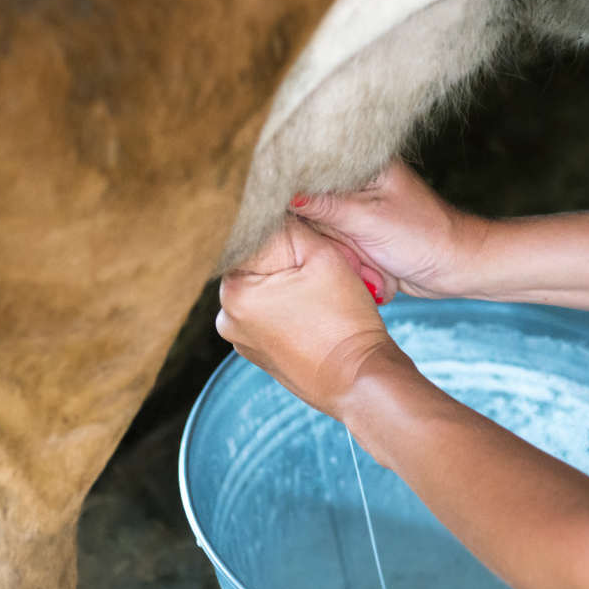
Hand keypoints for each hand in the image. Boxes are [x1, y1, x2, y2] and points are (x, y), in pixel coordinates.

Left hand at [217, 218, 403, 419]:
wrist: (361, 381)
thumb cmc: (345, 322)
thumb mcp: (323, 257)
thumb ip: (293, 226)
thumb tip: (275, 207)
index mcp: (234, 290)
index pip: (252, 238)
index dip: (283, 231)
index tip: (305, 236)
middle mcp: (227, 316)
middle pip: (256, 265)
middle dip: (285, 260)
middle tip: (318, 268)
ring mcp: (241, 339)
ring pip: (264, 289)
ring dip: (287, 284)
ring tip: (319, 294)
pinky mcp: (258, 353)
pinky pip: (270, 316)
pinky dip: (288, 308)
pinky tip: (314, 314)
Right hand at [290, 160, 482, 301]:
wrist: (455, 268)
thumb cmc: (425, 236)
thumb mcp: (369, 219)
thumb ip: (324, 206)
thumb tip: (283, 196)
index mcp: (362, 161)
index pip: (309, 168)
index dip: (294, 190)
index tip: (297, 216)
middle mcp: (355, 182)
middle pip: (308, 202)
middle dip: (324, 230)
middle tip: (353, 244)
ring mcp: (354, 209)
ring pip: (318, 229)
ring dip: (337, 249)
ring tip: (367, 258)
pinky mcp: (356, 233)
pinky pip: (332, 246)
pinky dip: (344, 258)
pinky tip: (367, 266)